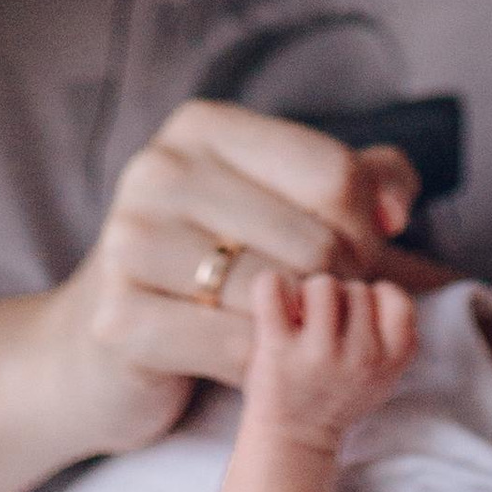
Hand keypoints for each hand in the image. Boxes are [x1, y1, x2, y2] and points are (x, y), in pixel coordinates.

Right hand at [48, 100, 419, 454]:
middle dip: (341, 288)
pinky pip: (236, 347)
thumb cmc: (212, 268)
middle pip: (315, 238)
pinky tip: (254, 362)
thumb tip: (394, 208)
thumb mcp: (283, 205)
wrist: (97, 352)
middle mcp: (158, 169)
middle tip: (325, 311)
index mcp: (204, 126)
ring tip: (292, 334)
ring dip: (303, 329)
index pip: (337, 174)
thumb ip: (360, 181)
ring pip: (278, 293)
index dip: (367, 231)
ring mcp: (130, 240)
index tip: (355, 259)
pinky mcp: (117, 316)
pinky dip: (262, 365)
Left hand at [241, 268, 418, 443]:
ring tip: (300, 325)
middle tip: (321, 333)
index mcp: (392, 360)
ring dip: (307, 297)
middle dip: (336, 302)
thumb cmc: (335, 394)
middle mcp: (362, 357)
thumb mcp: (383, 371)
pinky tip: (273, 312)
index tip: (354, 326)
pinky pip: (274, 286)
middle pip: (354, 287)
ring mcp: (320, 355)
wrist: (293, 440)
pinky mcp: (278, 351)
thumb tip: (384, 243)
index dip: (371, 302)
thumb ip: (392, 328)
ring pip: (322, 283)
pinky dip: (271, 289)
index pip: (394, 296)